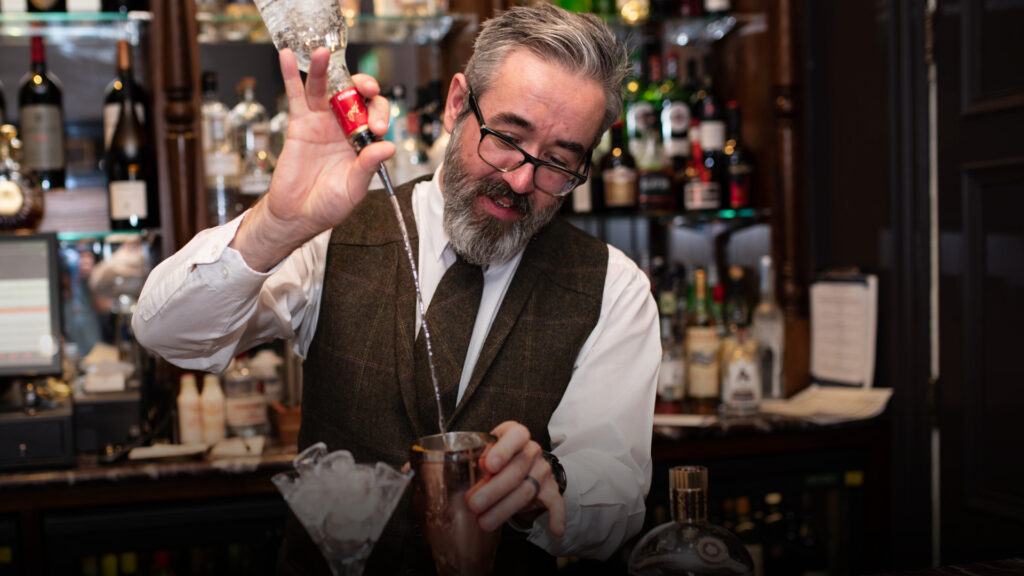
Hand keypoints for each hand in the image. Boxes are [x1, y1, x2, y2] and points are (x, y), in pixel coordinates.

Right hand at [231, 47, 394, 271]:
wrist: (298, 214)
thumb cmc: (329, 204)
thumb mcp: (354, 188)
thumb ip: (368, 166)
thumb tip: (388, 147)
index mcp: (363, 140)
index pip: (376, 115)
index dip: (378, 115)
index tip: (374, 130)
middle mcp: (344, 127)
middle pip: (355, 95)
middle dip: (362, 86)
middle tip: (364, 89)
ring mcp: (321, 122)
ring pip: (325, 88)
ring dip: (324, 69)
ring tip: (322, 52)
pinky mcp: (299, 123)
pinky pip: (295, 96)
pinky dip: (290, 75)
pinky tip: (287, 57)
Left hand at [466, 421, 566, 536]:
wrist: (521, 466)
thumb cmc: (497, 460)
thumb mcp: (486, 454)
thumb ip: (482, 460)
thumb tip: (479, 469)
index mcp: (515, 435)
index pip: (515, 435)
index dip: (503, 450)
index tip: (489, 466)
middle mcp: (532, 450)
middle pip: (517, 469)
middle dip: (494, 489)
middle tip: (474, 504)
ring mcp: (542, 470)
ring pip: (527, 489)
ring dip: (504, 509)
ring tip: (484, 522)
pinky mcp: (551, 488)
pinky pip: (556, 502)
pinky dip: (557, 516)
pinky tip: (556, 530)